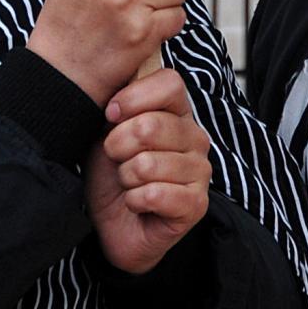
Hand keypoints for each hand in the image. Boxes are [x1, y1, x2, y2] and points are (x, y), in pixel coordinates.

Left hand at [86, 67, 211, 274]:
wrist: (112, 225)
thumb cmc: (111, 174)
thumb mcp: (107, 131)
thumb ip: (117, 105)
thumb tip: (117, 97)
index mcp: (178, 112)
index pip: (170, 83)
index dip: (132, 98)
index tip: (110, 117)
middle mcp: (196, 137)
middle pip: (150, 125)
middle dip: (118, 147)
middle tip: (118, 160)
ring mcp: (201, 171)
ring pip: (147, 164)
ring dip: (126, 179)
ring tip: (130, 184)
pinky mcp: (197, 205)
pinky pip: (154, 194)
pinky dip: (134, 200)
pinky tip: (138, 204)